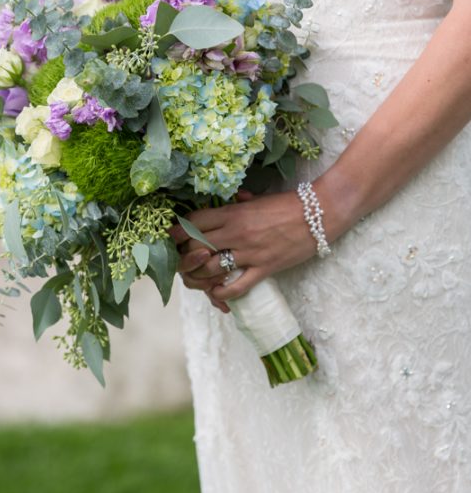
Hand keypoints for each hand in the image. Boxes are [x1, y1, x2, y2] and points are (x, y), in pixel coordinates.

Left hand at [169, 189, 319, 311]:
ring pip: (210, 269)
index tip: (172, 236)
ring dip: (198, 276)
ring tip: (195, 277)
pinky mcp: (264, 269)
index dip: (179, 231)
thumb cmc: (289, 204)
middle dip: (184, 255)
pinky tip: (216, 293)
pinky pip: (236, 287)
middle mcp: (237, 233)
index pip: (194, 223)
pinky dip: (221, 293)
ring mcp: (250, 253)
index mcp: (234, 213)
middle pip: (196, 247)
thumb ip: (241, 202)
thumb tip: (232, 201)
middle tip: (182, 259)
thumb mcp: (260, 199)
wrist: (320, 214)